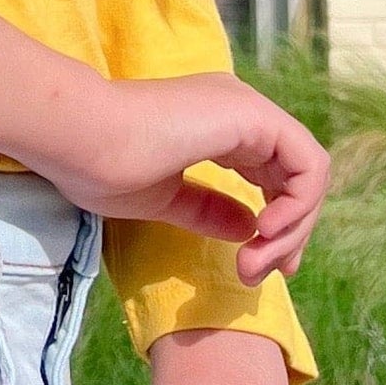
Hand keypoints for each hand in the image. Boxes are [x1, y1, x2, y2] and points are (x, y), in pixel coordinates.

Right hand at [0, 24, 328, 285]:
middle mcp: (238, 110)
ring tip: (255, 263)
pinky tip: (265, 232)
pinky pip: (308, 164)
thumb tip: (249, 228)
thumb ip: (208, 210)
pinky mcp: (253, 116)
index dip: (276, 225)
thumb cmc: (101, 166)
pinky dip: (299, 205)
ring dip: (293, 228)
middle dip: (288, 235)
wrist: (78, 137)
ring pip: (307, 172)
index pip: (270, 175)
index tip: (255, 266)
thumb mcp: (163, 198)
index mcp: (215, 125)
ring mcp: (247, 109)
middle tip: (258, 275)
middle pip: (294, 177)